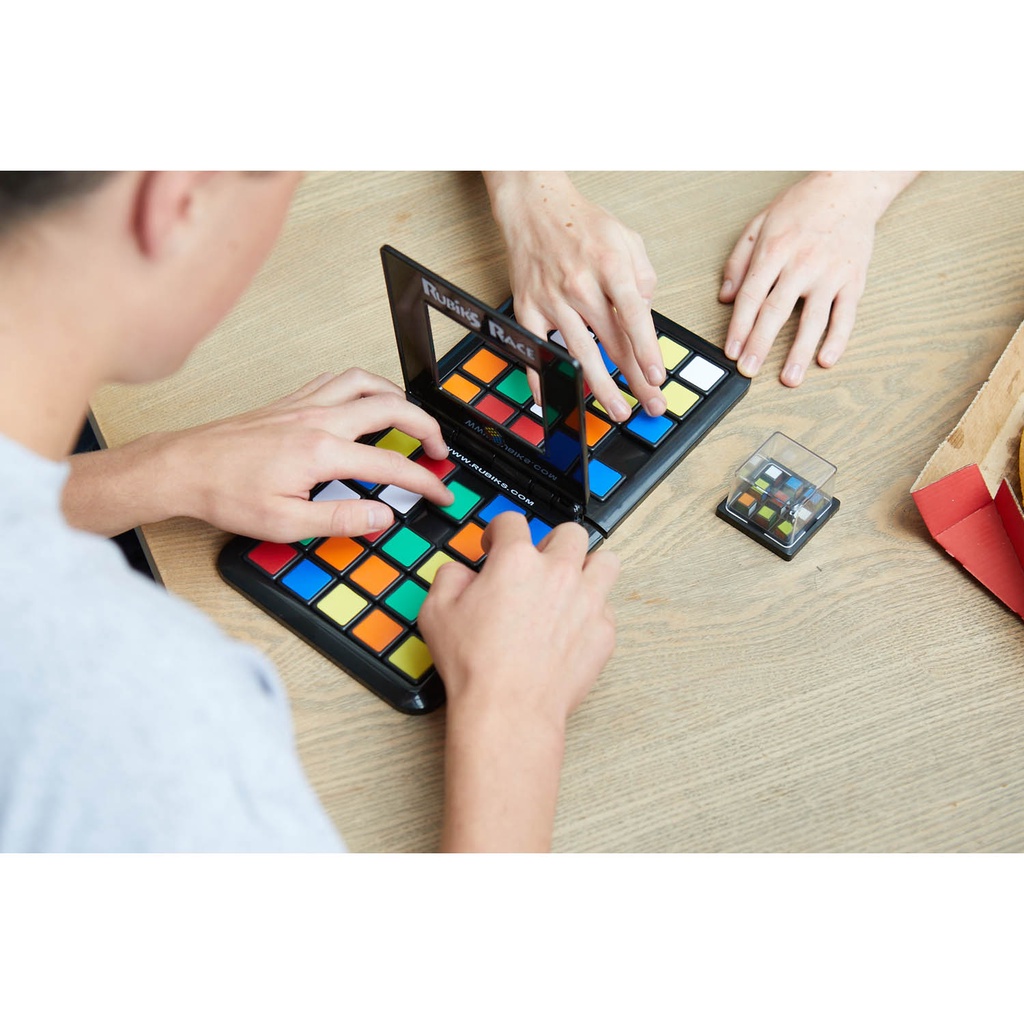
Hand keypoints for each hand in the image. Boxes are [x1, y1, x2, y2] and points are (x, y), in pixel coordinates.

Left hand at [64, 369, 452, 540]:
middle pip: (390, 406)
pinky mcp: (288, 401)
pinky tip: (363, 402)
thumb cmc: (224, 494)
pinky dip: (362, 386)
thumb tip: (383, 516)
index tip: (441, 493)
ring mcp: (302, 404)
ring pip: (364, 382)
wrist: (181, 468)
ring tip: (410, 417)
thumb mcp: (285, 523)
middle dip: (425, 425)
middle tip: (438, 449)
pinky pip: (336, 380)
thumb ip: (341, 519)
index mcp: (321, 452)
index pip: (391, 464)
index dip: (424, 481)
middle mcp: (317, 419)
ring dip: (396, 396)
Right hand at [419, 512, 618, 851]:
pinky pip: (607, 607)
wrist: (508, 709)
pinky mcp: (603, 631)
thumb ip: (450, 577)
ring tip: (570, 584)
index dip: (498, 530)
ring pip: (605, 561)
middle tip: (537, 564)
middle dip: (551, 543)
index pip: (512, 521)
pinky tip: (572, 626)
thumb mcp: (437, 611)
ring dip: (587, 567)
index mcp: (516, 560)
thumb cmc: (475, 665)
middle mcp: (558, 572)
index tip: (494, 544)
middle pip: (570, 533)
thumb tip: (462, 572)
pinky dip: (592, 611)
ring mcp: (587, 600)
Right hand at [484, 171, 665, 419]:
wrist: (533, 206)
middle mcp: (580, 284)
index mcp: (610, 264)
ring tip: (619, 410)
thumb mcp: (627, 238)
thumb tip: (646, 316)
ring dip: (601, 387)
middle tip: (652, 404)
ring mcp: (551, 299)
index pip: (634, 317)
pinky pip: (537, 349)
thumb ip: (643, 277)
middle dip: (635, 379)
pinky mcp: (528, 308)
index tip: (657, 377)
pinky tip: (556, 398)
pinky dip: (544, 377)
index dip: (647, 351)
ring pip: (579, 354)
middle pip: (612, 343)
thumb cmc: (581, 223)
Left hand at [720, 171, 917, 385]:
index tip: (731, 351)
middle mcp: (802, 263)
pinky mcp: (854, 279)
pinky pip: (846, 315)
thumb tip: (724, 298)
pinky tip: (826, 360)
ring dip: (799, 352)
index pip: (751, 296)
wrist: (850, 186)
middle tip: (749, 371)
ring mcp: (830, 273)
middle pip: (776, 311)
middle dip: (760, 345)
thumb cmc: (802, 205)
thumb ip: (739, 261)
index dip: (739, 327)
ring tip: (788, 378)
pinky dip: (838, 339)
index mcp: (774, 250)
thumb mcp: (760, 224)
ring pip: (813, 319)